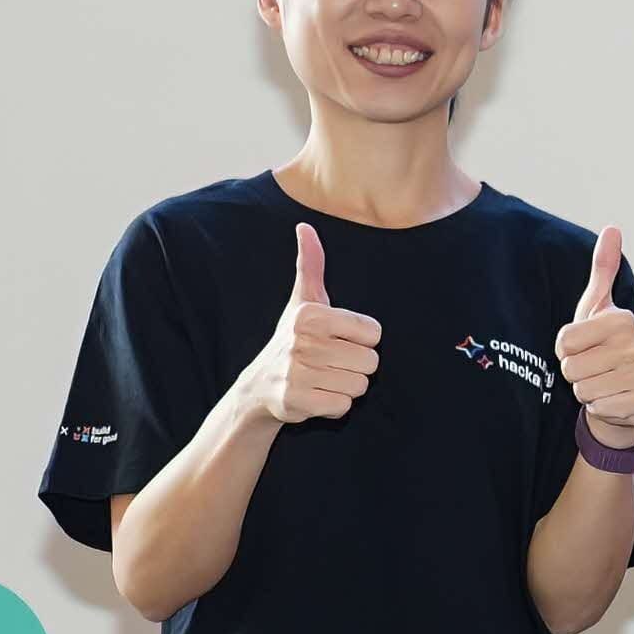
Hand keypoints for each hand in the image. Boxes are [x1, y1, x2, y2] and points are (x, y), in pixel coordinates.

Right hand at [241, 222, 379, 425]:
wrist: (259, 385)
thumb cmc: (292, 339)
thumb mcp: (302, 300)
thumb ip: (310, 265)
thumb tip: (305, 226)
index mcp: (312, 314)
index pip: (374, 333)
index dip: (360, 339)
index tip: (336, 339)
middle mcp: (303, 342)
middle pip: (371, 361)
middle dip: (355, 365)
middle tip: (329, 362)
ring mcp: (299, 373)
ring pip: (360, 385)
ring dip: (346, 386)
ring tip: (322, 378)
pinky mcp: (298, 401)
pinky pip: (344, 406)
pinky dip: (335, 406)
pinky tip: (316, 395)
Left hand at [554, 228, 633, 442]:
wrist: (623, 387)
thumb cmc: (603, 343)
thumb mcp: (595, 306)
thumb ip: (603, 269)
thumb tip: (613, 229)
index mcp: (622, 320)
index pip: (564, 341)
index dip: (564, 347)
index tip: (581, 345)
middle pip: (570, 367)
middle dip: (574, 370)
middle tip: (590, 365)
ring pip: (583, 389)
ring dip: (585, 389)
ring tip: (599, 380)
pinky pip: (599, 407)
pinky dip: (599, 406)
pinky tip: (610, 396)